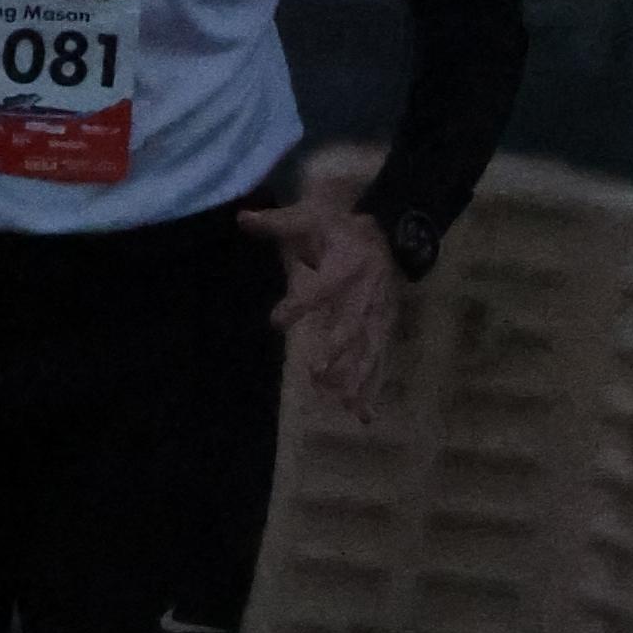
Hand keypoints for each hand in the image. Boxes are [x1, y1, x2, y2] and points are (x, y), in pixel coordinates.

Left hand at [240, 191, 400, 425]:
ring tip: (342, 404)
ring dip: (356, 376)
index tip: (276, 320)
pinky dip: (371, 387)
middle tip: (317, 371)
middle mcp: (365, 293)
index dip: (299, 303)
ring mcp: (378, 313)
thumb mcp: (310, 217)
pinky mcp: (384, 327)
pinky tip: (363, 415)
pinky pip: (379, 359)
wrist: (390, 228)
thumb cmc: (342, 226)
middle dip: (337, 348)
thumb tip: (242, 218)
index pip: (321, 286)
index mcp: (346, 265)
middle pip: (352, 323)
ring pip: (368, 348)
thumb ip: (278, 224)